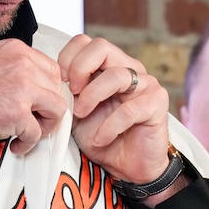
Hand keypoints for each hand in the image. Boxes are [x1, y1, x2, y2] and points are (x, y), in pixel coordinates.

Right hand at [0, 39, 66, 154]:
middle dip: (49, 108)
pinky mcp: (17, 112)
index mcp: (16, 50)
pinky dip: (27, 143)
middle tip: (36, 120)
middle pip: (57, 89)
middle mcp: (21, 64)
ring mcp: (22, 87)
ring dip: (44, 125)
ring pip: (56, 109)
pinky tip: (15, 143)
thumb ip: (16, 68)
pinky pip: (37, 133)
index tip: (43, 102)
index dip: (49, 90)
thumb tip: (37, 83)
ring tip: (29, 131)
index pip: (52, 69)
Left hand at [58, 34, 170, 187]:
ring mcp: (145, 84)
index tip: (59, 81)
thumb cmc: (101, 137)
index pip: (85, 42)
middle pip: (101, 47)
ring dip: (92, 96)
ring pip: (116, 75)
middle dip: (79, 68)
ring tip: (81, 115)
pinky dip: (109, 126)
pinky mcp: (157, 104)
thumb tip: (51, 80)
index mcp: (107, 66)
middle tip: (71, 92)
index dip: (67, 57)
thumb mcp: (75, 113)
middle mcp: (127, 68)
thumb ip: (67, 94)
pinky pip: (130, 109)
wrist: (126, 166)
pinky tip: (100, 139)